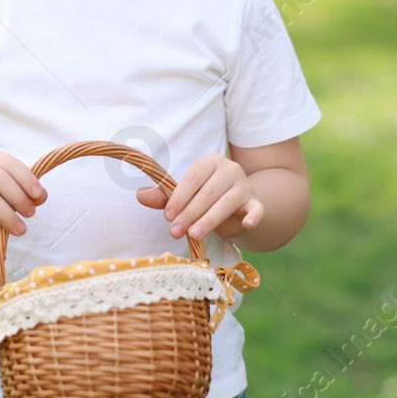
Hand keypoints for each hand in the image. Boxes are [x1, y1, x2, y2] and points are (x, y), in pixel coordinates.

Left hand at [135, 154, 261, 242]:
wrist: (238, 207)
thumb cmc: (206, 200)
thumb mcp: (186, 196)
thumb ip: (164, 197)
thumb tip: (140, 196)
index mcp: (210, 162)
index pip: (193, 178)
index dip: (179, 197)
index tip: (167, 217)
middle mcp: (230, 169)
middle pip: (208, 192)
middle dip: (189, 213)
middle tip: (175, 232)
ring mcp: (245, 186)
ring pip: (226, 203)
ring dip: (209, 220)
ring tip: (193, 235)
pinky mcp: (256, 203)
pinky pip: (257, 209)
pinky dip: (253, 217)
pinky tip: (246, 224)